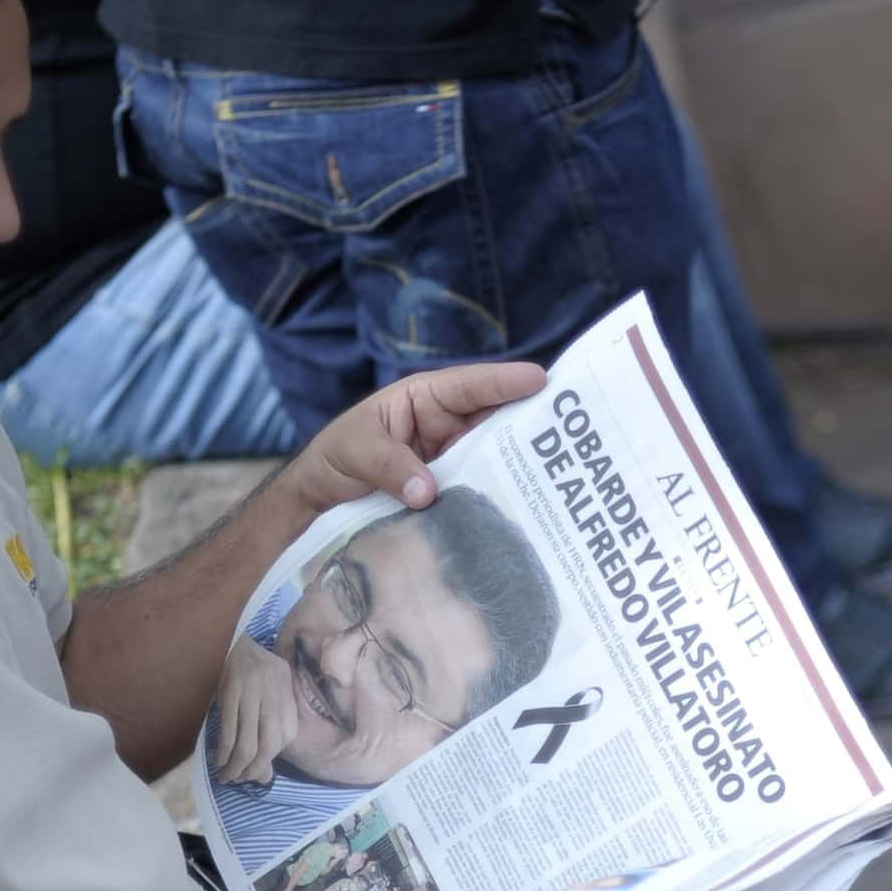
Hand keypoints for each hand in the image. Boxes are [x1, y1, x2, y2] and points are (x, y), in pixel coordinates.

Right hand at [212, 634, 300, 786]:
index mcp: (285, 691)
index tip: (256, 773)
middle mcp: (274, 692)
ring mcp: (253, 691)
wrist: (226, 635)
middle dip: (254, 769)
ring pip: (248, 742)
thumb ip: (268, 730)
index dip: (270, 760)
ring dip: (237, 765)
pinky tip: (219, 760)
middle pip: (270, 744)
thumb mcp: (264, 693)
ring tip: (228, 775)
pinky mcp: (231, 691)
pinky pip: (229, 730)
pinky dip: (224, 751)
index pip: (285, 738)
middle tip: (240, 778)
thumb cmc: (245, 669)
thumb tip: (264, 775)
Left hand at [279, 361, 546, 516]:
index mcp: (426, 398)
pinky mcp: (453, 494)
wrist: (319, 501)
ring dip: (522, 467)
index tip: (540, 380)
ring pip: (495, 458)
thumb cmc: (335, 457)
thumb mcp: (355, 450)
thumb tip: (428, 494)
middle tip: (572, 430)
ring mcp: (454, 461)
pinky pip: (481, 492)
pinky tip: (526, 510)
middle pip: (496, 420)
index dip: (504, 382)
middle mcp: (447, 426)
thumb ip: (389, 466)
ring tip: (560, 474)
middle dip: (531, 422)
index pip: (470, 386)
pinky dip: (500, 499)